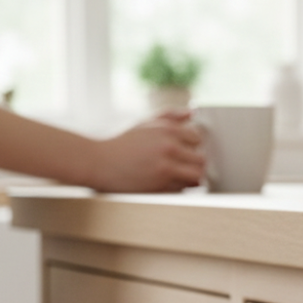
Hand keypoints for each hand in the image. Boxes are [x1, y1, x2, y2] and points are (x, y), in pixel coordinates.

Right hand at [89, 111, 205, 192]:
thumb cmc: (124, 144)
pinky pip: (183, 189)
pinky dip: (179, 188)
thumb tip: (192, 114)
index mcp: (167, 129)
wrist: (100, 163)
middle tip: (181, 167)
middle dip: (193, 164)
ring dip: (190, 179)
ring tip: (176, 177)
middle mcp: (169, 146)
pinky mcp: (162, 184)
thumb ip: (170, 116)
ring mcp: (166, 166)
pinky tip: (165, 183)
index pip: (198, 139)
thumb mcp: (145, 123)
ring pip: (196, 177)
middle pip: (202, 159)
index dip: (191, 147)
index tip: (181, 152)